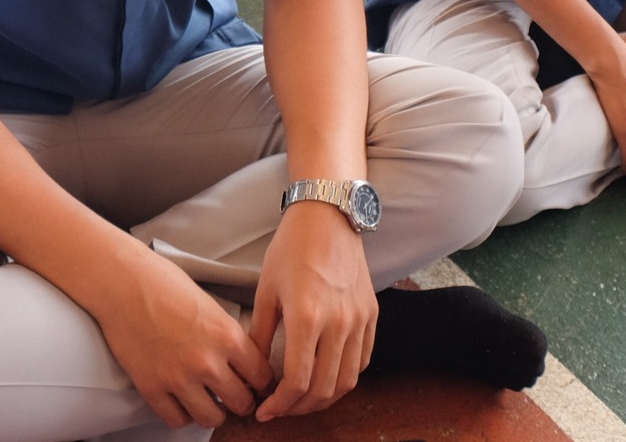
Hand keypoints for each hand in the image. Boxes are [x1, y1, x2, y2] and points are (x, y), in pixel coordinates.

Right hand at [95, 250, 272, 428]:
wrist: (122, 282)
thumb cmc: (164, 284)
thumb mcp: (211, 305)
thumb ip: (228, 336)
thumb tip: (243, 362)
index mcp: (227, 335)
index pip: (262, 377)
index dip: (261, 383)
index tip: (257, 385)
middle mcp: (206, 361)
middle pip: (241, 403)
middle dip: (242, 401)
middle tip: (235, 396)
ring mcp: (178, 377)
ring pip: (212, 419)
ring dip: (214, 412)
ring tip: (209, 401)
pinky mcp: (151, 388)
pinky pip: (177, 420)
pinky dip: (183, 415)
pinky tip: (183, 401)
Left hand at [249, 199, 375, 419]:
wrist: (328, 216)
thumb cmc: (292, 247)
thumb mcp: (267, 290)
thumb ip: (261, 335)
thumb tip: (254, 369)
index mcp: (307, 317)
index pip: (297, 381)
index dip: (280, 404)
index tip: (265, 410)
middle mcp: (338, 323)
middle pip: (323, 388)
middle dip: (299, 408)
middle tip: (281, 409)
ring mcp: (359, 319)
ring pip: (347, 380)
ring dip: (324, 398)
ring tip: (303, 399)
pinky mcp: (371, 314)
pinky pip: (363, 359)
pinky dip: (346, 376)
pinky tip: (328, 376)